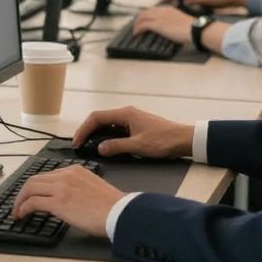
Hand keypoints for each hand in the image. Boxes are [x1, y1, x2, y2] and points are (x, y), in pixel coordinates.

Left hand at [12, 164, 122, 237]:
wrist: (120, 213)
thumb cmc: (112, 206)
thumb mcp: (93, 187)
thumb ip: (78, 187)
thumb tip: (67, 199)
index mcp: (74, 170)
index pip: (47, 175)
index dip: (35, 187)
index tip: (31, 196)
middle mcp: (65, 175)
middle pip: (34, 180)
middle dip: (23, 193)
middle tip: (18, 204)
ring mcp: (61, 187)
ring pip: (30, 188)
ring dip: (20, 201)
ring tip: (17, 212)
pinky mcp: (58, 202)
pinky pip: (33, 202)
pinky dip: (23, 208)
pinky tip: (22, 215)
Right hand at [72, 106, 194, 160]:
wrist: (184, 140)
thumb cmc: (164, 140)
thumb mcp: (138, 146)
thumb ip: (116, 147)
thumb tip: (100, 148)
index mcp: (125, 114)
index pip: (96, 118)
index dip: (84, 129)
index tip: (77, 141)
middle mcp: (127, 114)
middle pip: (100, 119)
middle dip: (88, 131)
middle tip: (79, 145)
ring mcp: (131, 120)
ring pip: (108, 125)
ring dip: (97, 135)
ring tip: (89, 146)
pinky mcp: (136, 126)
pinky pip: (116, 129)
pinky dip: (108, 137)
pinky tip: (106, 146)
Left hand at [133, 5, 193, 44]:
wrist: (195, 30)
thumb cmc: (192, 28)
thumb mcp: (181, 22)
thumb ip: (174, 22)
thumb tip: (170, 29)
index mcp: (169, 9)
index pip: (153, 10)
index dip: (146, 15)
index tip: (143, 20)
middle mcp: (163, 11)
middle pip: (145, 12)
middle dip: (139, 19)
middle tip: (136, 25)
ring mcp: (159, 17)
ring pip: (142, 17)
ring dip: (136, 24)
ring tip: (134, 31)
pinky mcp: (158, 25)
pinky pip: (143, 25)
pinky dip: (137, 29)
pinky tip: (136, 34)